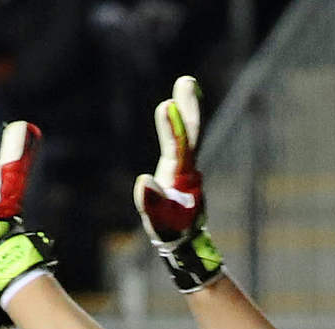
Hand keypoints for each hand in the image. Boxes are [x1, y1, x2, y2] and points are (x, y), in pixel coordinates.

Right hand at [134, 75, 222, 292]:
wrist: (184, 241)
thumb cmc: (171, 231)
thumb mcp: (160, 221)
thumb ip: (152, 202)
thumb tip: (144, 181)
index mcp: (182, 177)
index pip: (179, 147)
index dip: (173, 127)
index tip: (167, 105)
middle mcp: (187, 167)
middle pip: (190, 132)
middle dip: (189, 107)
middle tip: (186, 81)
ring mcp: (185, 167)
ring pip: (187, 134)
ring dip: (186, 109)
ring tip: (185, 84)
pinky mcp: (180, 169)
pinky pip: (181, 141)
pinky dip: (179, 124)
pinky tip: (177, 111)